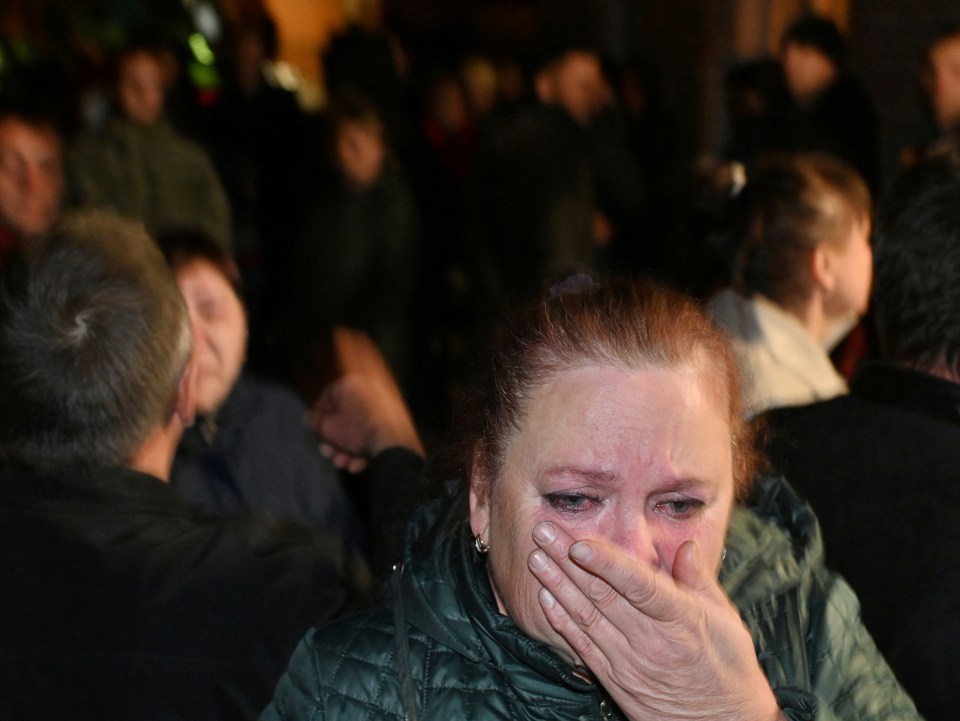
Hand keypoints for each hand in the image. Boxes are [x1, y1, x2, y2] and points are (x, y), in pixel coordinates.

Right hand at [309, 328, 422, 472]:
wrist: (393, 443)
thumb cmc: (357, 430)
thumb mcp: (328, 427)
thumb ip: (316, 421)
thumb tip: (308, 417)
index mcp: (352, 385)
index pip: (329, 396)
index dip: (319, 416)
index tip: (316, 431)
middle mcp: (368, 392)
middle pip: (344, 418)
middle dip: (334, 440)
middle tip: (328, 453)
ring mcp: (383, 408)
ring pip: (358, 431)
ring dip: (346, 450)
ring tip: (342, 463)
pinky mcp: (394, 424)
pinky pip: (373, 436)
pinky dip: (364, 451)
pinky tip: (358, 465)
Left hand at [528, 522, 783, 720]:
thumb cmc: (728, 666)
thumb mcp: (724, 619)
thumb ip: (698, 579)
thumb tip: (686, 543)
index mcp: (681, 620)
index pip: (638, 586)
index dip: (607, 564)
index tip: (580, 543)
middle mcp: (651, 641)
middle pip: (602, 595)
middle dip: (568, 560)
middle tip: (543, 531)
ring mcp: (630, 663)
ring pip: (586, 618)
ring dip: (557, 585)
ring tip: (535, 557)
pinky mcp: (616, 680)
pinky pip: (583, 647)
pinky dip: (562, 622)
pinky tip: (545, 598)